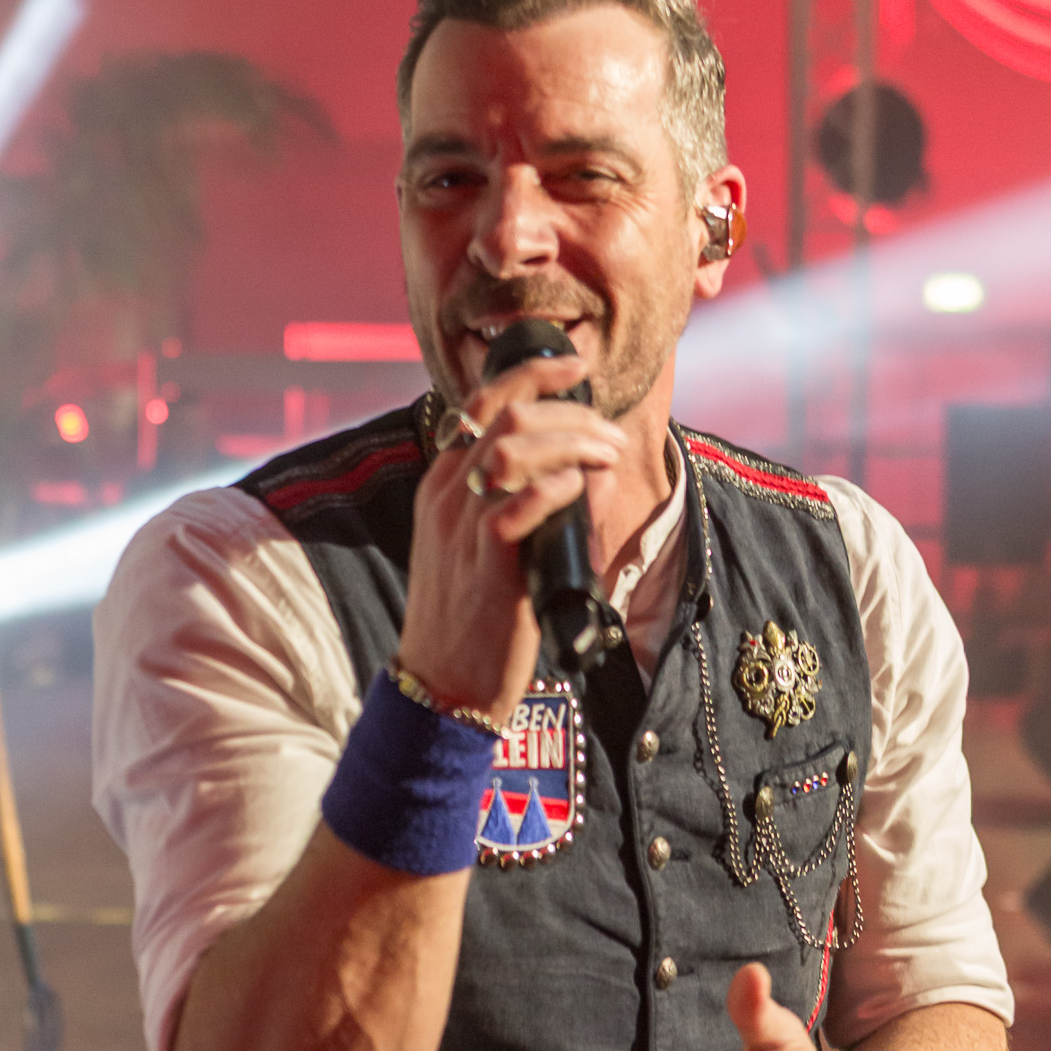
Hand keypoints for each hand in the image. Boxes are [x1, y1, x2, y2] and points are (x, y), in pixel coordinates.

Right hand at [399, 355, 622, 723]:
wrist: (443, 683)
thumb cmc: (471, 614)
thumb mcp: (478, 545)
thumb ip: (515, 502)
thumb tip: (582, 472)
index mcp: (441, 483)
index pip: (479, 402)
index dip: (532, 375)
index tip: (577, 368)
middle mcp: (446, 496)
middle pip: (503, 415)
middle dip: (568, 412)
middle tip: (609, 432)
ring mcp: (461, 530)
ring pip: (510, 451)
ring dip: (571, 442)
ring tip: (607, 455)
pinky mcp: (486, 566)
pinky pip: (515, 508)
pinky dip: (555, 488)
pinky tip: (580, 486)